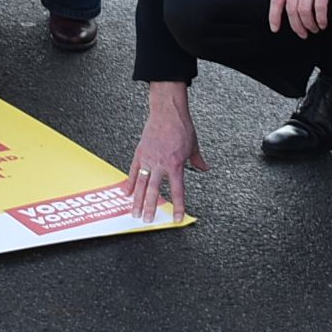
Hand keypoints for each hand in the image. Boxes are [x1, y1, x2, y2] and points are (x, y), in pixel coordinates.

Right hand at [125, 81, 208, 221]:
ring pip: (140, 184)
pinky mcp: (140, 152)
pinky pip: (132, 171)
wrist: (167, 111)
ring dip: (137, 200)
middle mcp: (160, 164)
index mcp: (175, 165)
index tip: (177, 219)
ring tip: (134, 212)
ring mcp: (148, 159)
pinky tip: (126, 193)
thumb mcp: (193, 145)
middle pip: (153, 191)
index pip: (177, 191)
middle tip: (147, 220)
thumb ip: (198, 160)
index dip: (178, 206)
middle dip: (150, 208)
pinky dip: (129, 183)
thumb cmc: (181, 126)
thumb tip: (205, 168)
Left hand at [268, 0, 331, 38]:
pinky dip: (320, 18)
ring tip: (314, 29)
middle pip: (291, 8)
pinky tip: (323, 23)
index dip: (274, 16)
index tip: (275, 28)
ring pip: (304, 10)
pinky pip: (320, 7)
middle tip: (302, 33)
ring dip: (309, 24)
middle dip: (296, 25)